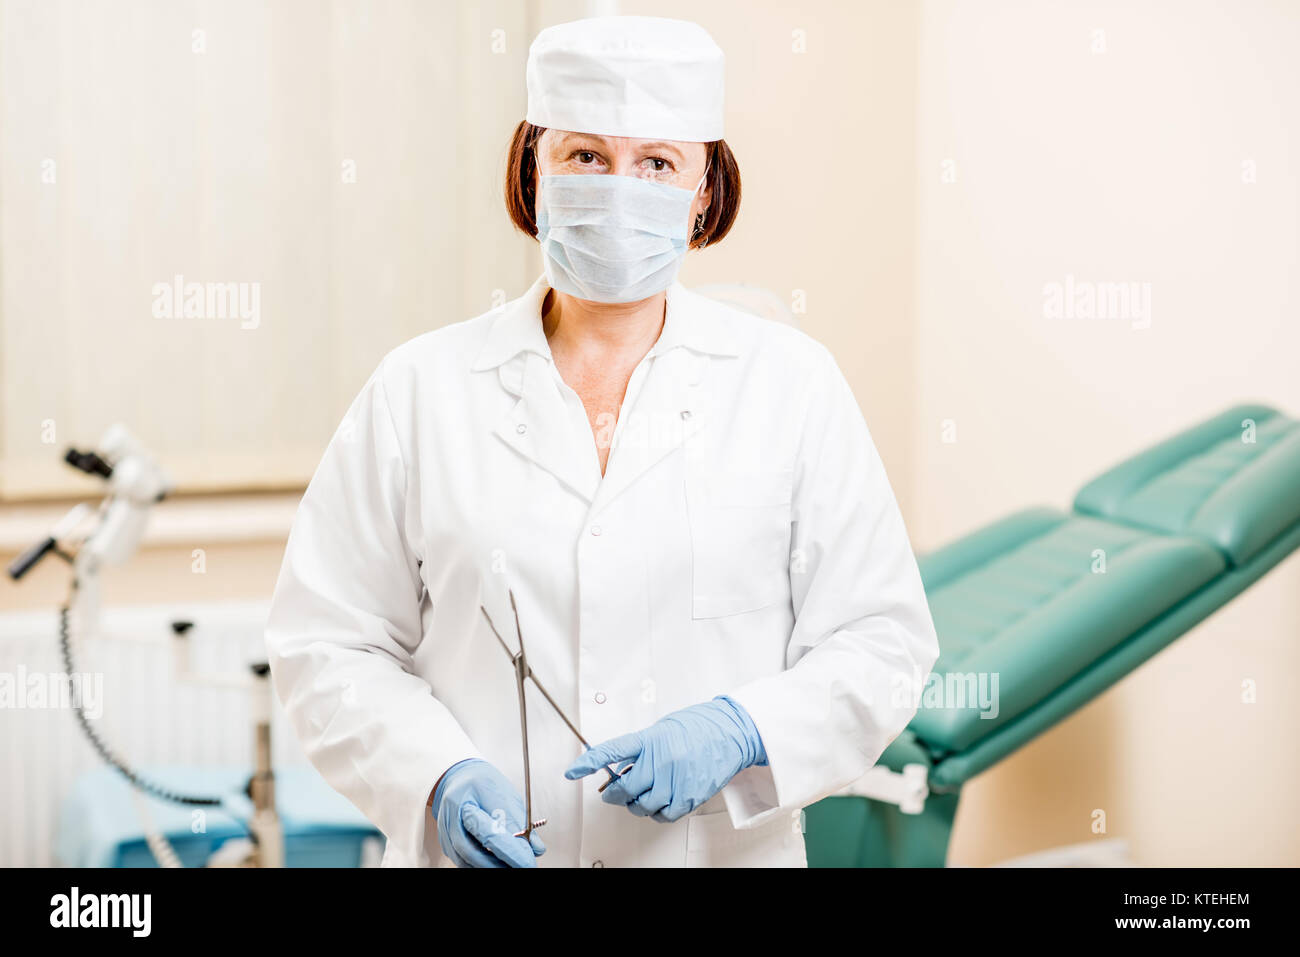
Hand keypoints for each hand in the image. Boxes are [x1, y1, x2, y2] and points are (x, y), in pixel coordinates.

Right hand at [431, 758, 545, 867]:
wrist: (459, 780)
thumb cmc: (481, 784)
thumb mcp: (504, 794)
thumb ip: (519, 821)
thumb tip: (535, 847)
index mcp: (466, 800)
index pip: (490, 832)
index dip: (511, 852)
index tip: (528, 862)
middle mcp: (451, 818)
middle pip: (473, 851)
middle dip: (499, 864)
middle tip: (523, 865)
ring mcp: (446, 833)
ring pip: (467, 860)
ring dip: (491, 866)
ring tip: (513, 864)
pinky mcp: (447, 845)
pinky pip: (465, 861)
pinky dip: (483, 864)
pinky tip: (498, 862)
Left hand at [564, 696, 765, 821]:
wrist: (730, 732)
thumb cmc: (697, 727)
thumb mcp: (662, 730)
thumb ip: (641, 750)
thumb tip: (622, 770)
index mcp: (650, 739)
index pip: (612, 751)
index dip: (590, 762)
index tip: (573, 771)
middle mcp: (661, 760)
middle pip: (625, 788)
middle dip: (614, 794)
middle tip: (614, 792)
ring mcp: (676, 780)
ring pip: (643, 806)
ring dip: (636, 805)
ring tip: (642, 795)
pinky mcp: (690, 796)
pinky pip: (663, 815)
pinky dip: (657, 813)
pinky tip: (660, 802)